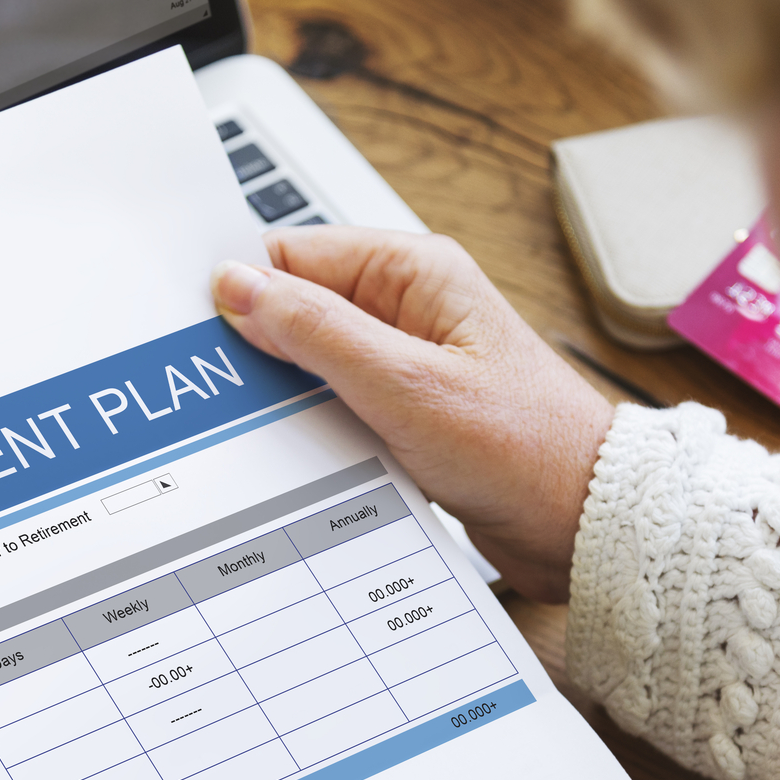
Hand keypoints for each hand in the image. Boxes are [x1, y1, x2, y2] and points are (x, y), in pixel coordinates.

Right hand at [212, 228, 615, 601]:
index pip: (294, 255)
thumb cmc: (525, 448)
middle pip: (298, 313)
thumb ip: (316, 332)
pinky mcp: (409, 417)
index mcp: (413, 273)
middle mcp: (409, 310)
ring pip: (313, 369)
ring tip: (260, 434)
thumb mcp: (404, 386)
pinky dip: (315, 434)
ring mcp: (407, 366)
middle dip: (259, 353)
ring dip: (287, 401)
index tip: (196, 335)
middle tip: (219, 397)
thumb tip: (238, 286)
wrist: (583, 525)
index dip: (243, 292)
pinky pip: (338, 411)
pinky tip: (298, 460)